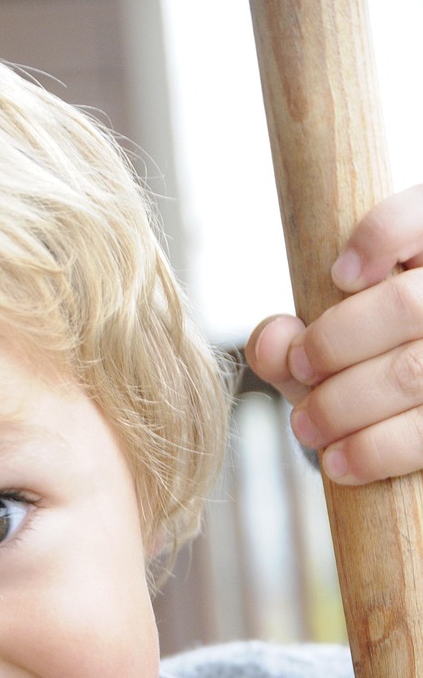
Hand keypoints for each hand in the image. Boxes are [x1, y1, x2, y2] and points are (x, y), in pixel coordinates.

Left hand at [245, 184, 422, 484]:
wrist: (398, 422)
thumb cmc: (358, 369)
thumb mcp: (321, 346)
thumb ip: (289, 341)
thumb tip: (271, 342)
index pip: (421, 216)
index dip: (381, 237)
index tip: (339, 275)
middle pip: (406, 306)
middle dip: (334, 344)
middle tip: (301, 369)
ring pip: (411, 373)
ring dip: (342, 405)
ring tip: (307, 425)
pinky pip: (422, 434)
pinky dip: (372, 451)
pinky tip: (339, 461)